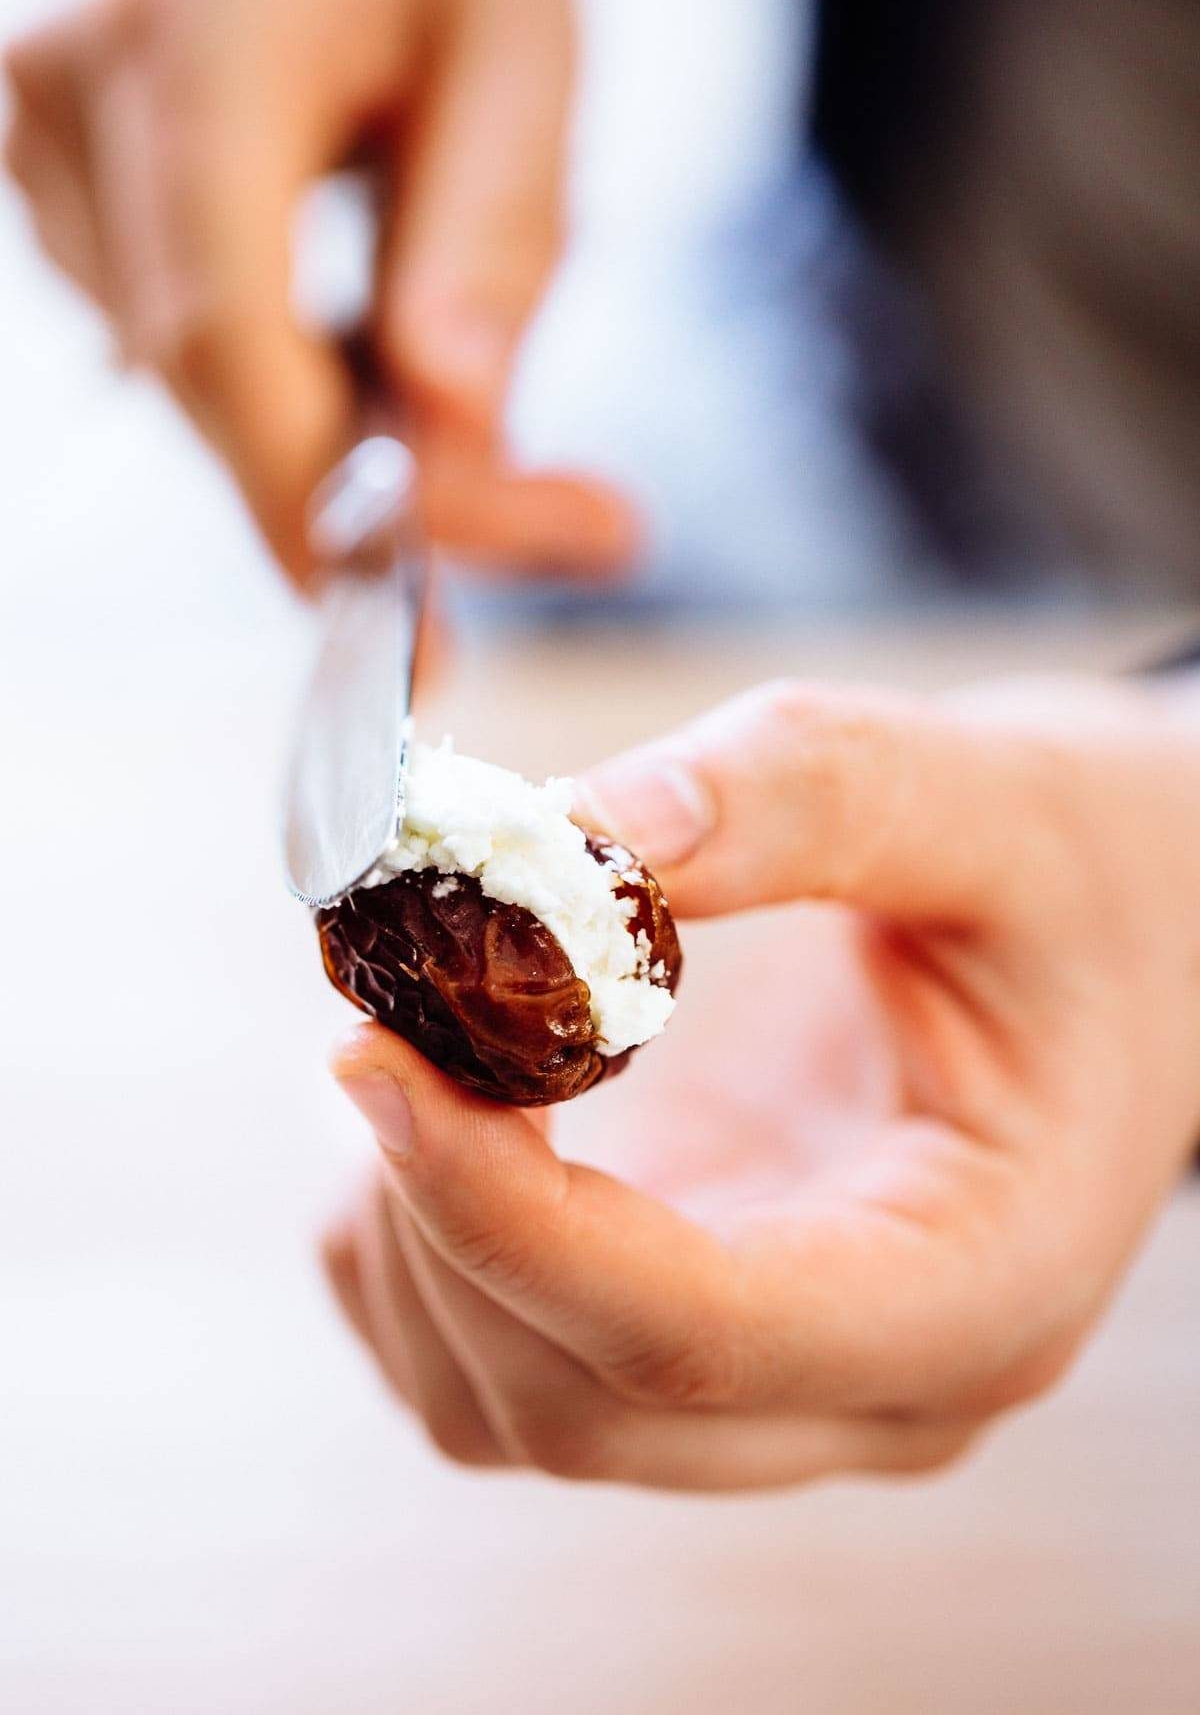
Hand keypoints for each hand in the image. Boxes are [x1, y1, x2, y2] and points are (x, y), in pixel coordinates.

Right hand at [3, 0, 635, 585]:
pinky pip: (171, 337)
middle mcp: (83, 78)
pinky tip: (360, 336)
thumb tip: (445, 438)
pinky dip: (281, 379)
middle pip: (206, 373)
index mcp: (207, 36)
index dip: (302, 498)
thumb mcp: (525, 51)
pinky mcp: (58, 168)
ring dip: (329, 432)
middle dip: (364, 493)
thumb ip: (491, 240)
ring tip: (471, 401)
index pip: (224, 327)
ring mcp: (47, 124)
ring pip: (187, 373)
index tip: (402, 632)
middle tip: (564, 529)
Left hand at [322, 675, 1199, 1489]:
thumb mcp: (983, 801)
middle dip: (434, 1215)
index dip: (502, 1213)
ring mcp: (780, 1383)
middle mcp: (871, 1384)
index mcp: (977, 1285)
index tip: (371, 1057)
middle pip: (576, 1397)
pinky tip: (438, 1108)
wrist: (1128, 940)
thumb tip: (565, 835)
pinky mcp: (700, 1338)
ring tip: (412, 1041)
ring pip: (511, 1406)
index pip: (696, 1332)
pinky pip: (497, 1367)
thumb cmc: (1079, 881)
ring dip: (408, 1240)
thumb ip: (796, 800)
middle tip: (378, 1013)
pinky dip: (415, 1256)